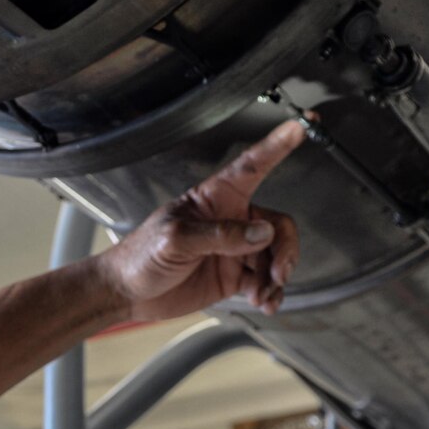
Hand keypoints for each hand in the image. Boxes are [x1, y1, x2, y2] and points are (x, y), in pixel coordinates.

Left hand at [97, 119, 306, 318]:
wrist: (127, 293)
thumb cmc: (140, 255)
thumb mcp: (175, 238)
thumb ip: (220, 235)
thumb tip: (261, 233)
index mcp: (214, 198)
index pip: (251, 166)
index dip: (277, 145)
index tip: (301, 125)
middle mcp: (230, 220)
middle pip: (277, 224)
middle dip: (284, 248)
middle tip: (279, 271)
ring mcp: (233, 249)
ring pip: (274, 256)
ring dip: (276, 276)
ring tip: (264, 295)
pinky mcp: (233, 276)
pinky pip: (264, 281)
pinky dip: (270, 293)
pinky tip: (265, 302)